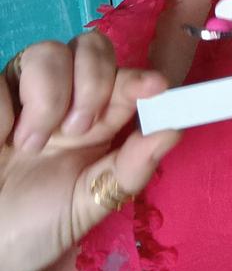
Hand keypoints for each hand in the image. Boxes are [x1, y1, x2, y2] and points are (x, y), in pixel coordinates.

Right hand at [0, 33, 180, 270]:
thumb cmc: (37, 224)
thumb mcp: (90, 201)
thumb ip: (132, 166)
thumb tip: (176, 128)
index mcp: (100, 119)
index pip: (126, 79)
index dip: (140, 78)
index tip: (154, 87)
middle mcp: (66, 95)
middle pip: (92, 46)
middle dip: (92, 82)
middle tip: (76, 130)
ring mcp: (24, 91)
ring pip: (48, 51)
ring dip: (47, 97)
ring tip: (30, 145)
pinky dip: (4, 109)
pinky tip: (1, 140)